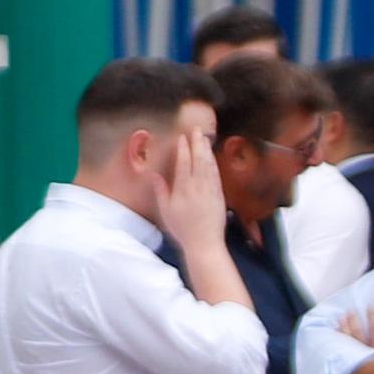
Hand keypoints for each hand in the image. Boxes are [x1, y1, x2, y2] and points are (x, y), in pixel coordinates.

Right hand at [157, 122, 232, 263]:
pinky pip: (216, 174)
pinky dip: (213, 163)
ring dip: (206, 150)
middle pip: (198, 160)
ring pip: (209, 165)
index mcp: (184, 190)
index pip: (184, 163)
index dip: (183, 149)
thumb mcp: (166, 210)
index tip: (182, 137)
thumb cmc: (182, 228)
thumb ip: (161, 190)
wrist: (205, 242)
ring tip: (204, 138)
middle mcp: (199, 187)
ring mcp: (211, 190)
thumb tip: (154, 175)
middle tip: (196, 130)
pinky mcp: (219, 194)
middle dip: (197, 143)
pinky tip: (212, 156)